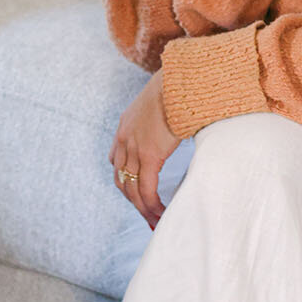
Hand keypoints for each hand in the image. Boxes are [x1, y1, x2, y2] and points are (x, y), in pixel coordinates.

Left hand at [111, 71, 180, 228]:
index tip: (139, 196)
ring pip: (132, 190)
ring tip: (155, 221)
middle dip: (134, 201)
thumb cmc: (180, 89)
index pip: (117, 163)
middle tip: (147, 216)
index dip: (127, 182)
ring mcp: (134, 148)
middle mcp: (124, 139)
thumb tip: (184, 123)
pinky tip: (160, 213)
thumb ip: (165, 119)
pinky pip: (146, 189)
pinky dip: (151, 205)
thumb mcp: (162, 104)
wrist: (180, 80)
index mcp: (125, 127)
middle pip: (122, 180)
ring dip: (143, 208)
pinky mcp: (149, 155)